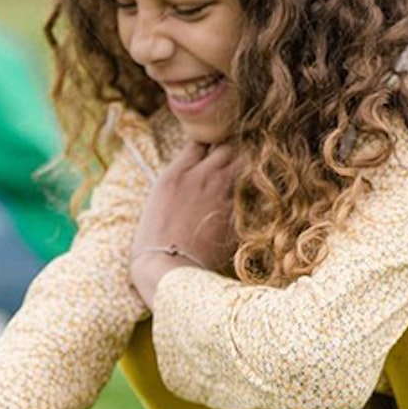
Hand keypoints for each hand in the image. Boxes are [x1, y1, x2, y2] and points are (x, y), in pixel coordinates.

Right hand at [130, 141, 239, 308]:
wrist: (166, 269)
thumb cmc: (154, 240)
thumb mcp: (158, 199)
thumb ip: (179, 177)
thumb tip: (195, 167)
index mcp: (177, 172)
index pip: (201, 139)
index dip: (210, 142)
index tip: (214, 148)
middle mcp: (200, 177)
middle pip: (227, 145)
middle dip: (233, 148)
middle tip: (235, 158)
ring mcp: (221, 193)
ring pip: (244, 163)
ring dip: (246, 166)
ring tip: (248, 173)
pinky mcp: (236, 213)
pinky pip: (252, 191)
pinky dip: (253, 190)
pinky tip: (252, 197)